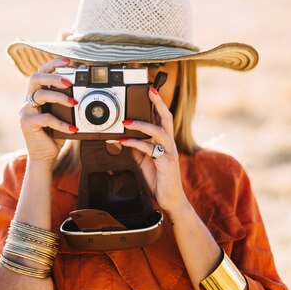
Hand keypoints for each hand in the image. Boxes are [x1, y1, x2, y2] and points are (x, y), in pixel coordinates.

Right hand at [18, 57, 78, 167]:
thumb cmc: (54, 135)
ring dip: (59, 96)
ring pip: (40, 95)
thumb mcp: (63, 116)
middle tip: (69, 81)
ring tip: (74, 102)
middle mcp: (29, 100)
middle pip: (36, 78)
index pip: (42, 72)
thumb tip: (87, 93)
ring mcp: (26, 111)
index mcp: (37, 95)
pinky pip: (45, 118)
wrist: (44, 157)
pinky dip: (61, 122)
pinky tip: (72, 128)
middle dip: (53, 76)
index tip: (68, 60)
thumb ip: (68, 103)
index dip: (53, 63)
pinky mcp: (27, 123)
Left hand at [118, 86, 188, 213]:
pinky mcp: (167, 163)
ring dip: (142, 124)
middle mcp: (169, 143)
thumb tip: (121, 137)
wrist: (169, 200)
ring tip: (126, 121)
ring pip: (159, 131)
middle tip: (149, 90)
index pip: (163, 117)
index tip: (150, 90)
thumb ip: (135, 147)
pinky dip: (136, 143)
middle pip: (167, 117)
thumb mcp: (143, 160)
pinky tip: (124, 141)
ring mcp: (169, 152)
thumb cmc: (158, 178)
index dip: (157, 103)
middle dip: (158, 102)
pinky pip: (150, 149)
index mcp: (164, 140)